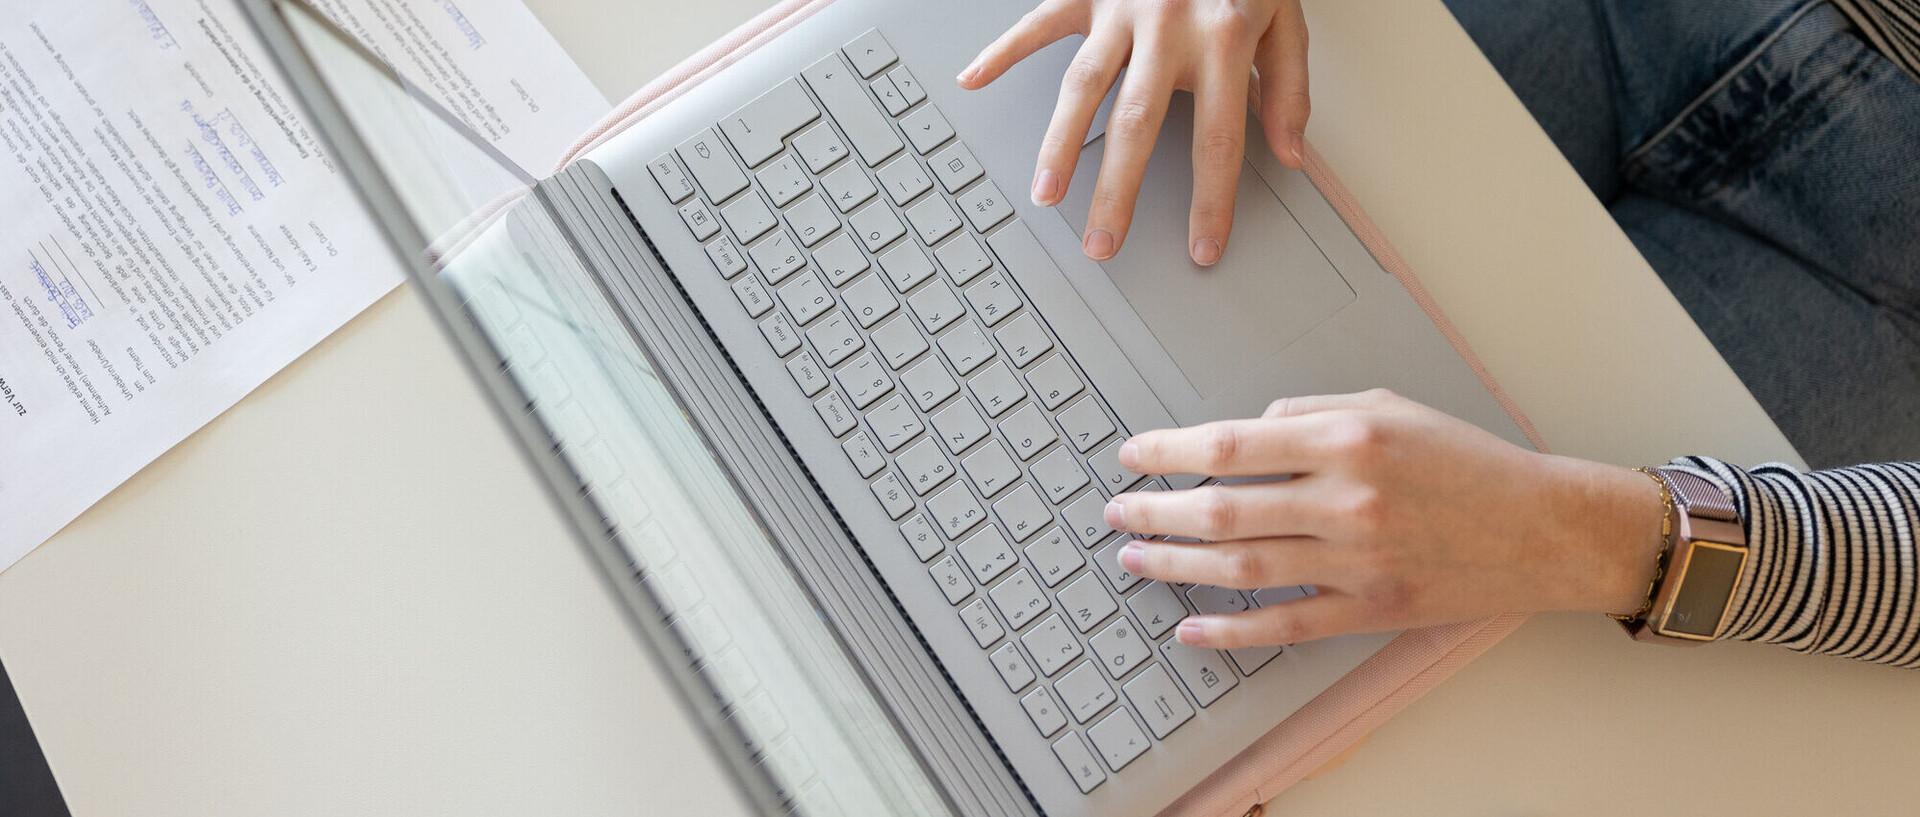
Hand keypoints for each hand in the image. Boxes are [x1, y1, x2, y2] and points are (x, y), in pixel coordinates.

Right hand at [957, 0, 1310, 265]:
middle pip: (1137, 124)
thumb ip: (1289, 87)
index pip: (1218, 137)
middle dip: (1117, 191)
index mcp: (1222, 38)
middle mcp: (1168, 26)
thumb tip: (1294, 155)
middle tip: (1101, 243)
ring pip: (1083, 84)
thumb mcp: (1287, 18)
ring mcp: (1122, 8)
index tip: (1202, 248)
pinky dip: (1003, 51)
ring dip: (1061, 144)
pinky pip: (1039, 24)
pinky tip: (975, 80)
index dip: (1211, 199)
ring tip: (1046, 194)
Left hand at [1105, 390, 1668, 648]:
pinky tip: (1191, 626)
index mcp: (1346, 436)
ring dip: (1175, 563)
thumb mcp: (1388, 406)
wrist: (1543, 528)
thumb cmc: (1467, 462)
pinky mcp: (1370, 607)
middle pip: (1221, 507)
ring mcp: (1357, 558)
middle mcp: (1346, 497)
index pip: (1229, 443)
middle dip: (1154, 510)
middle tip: (1117, 511)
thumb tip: (1242, 429)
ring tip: (1135, 559)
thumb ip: (1308, 409)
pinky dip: (1230, 630)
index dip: (1168, 451)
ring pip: (1240, 565)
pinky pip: (1284, 623)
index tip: (1133, 456)